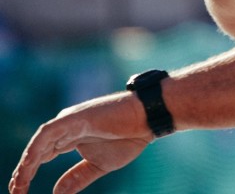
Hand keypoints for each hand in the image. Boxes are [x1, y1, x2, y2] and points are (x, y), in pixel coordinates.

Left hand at [9, 93, 150, 193]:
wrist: (148, 119)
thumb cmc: (129, 138)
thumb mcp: (99, 165)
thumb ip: (78, 177)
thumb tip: (56, 193)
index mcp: (71, 137)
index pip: (43, 155)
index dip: (29, 173)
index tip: (20, 192)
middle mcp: (66, 128)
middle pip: (37, 151)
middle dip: (23, 173)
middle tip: (16, 192)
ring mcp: (69, 121)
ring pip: (39, 143)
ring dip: (26, 164)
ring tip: (19, 184)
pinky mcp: (75, 118)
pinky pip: (47, 134)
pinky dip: (36, 149)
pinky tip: (29, 165)